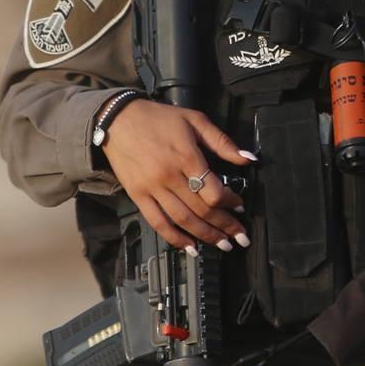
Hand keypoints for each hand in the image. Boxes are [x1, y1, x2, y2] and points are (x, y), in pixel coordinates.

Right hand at [102, 99, 256, 254]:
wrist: (116, 119)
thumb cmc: (158, 118)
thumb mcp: (195, 120)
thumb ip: (222, 142)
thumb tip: (248, 159)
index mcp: (186, 157)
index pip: (213, 191)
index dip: (230, 201)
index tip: (239, 205)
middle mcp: (169, 176)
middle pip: (202, 209)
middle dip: (225, 226)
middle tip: (241, 237)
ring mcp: (152, 188)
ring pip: (182, 219)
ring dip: (206, 236)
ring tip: (223, 245)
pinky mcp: (137, 195)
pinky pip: (158, 222)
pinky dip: (175, 238)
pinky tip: (191, 247)